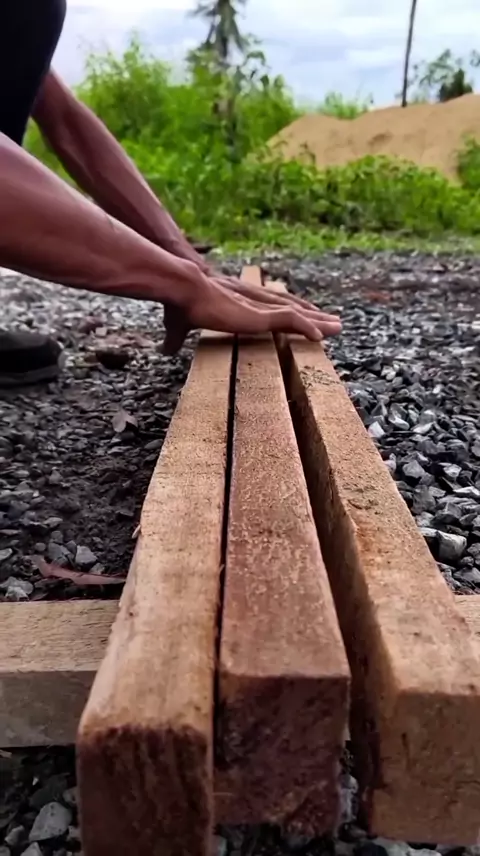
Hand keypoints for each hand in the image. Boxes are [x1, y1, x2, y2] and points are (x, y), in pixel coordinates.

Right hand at [162, 273, 341, 355]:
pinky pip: (289, 321)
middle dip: (312, 316)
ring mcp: (257, 307)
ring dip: (317, 322)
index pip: (269, 306)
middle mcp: (253, 300)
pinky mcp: (258, 315)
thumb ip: (176, 338)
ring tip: (337, 327)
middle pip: (290, 308)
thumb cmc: (178, 303)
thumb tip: (164, 350)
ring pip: (296, 314)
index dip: (287, 312)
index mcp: (238, 301)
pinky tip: (320, 336)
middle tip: (332, 322)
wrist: (181, 286)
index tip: (301, 318)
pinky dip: (305, 327)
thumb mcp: (178, 326)